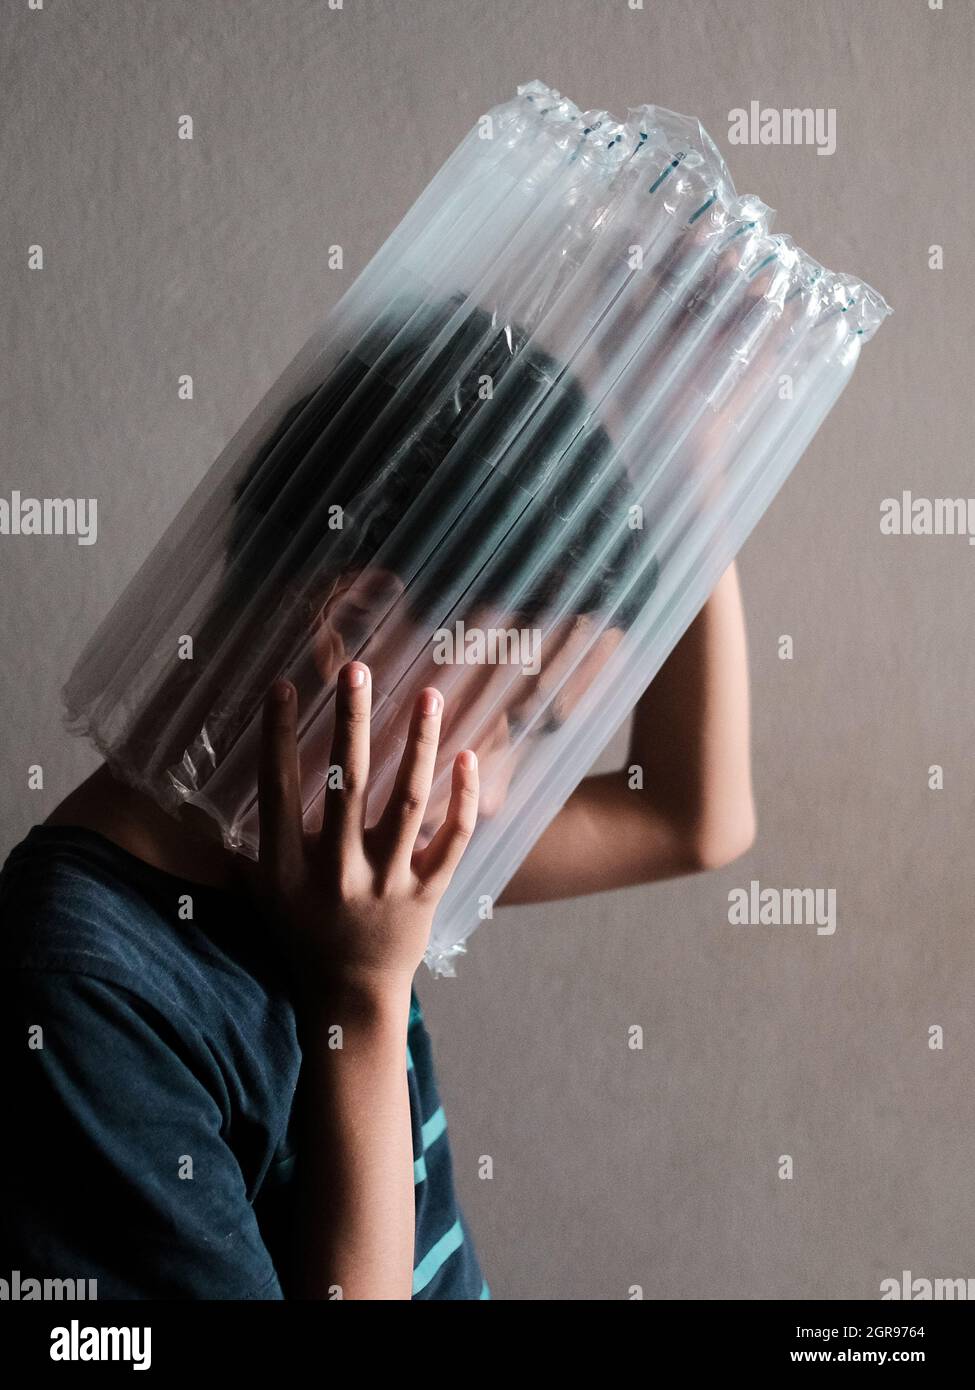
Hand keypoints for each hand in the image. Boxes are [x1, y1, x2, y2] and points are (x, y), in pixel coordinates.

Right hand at [256, 661, 477, 1004]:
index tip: (282, 685)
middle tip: (357, 668)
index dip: (278, 736)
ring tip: (429, 695)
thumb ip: (244, 843)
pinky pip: (451, 840)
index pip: (279, 789)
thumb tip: (204, 796)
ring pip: (408, 802)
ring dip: (418, 745)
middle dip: (351, 722)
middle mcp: (337, 870)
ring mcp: (386, 881)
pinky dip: (463, 799)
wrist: (348, 997)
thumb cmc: (300, 933)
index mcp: (289, 867)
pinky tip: (467, 755)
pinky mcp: (426, 892)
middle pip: (347, 784)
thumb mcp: (263, 890)